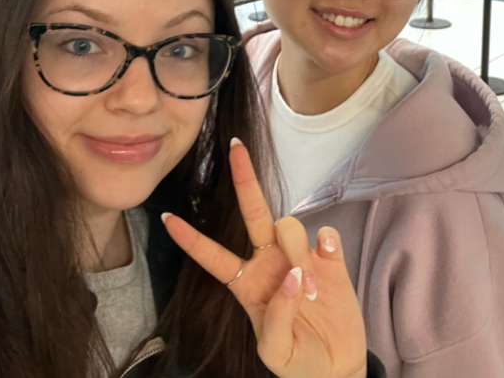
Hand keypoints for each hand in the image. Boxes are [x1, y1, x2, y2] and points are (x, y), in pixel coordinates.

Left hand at [162, 138, 367, 377]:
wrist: (335, 366)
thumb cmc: (296, 359)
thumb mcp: (273, 350)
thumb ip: (277, 314)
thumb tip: (294, 275)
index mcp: (246, 285)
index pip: (213, 257)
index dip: (191, 240)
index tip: (168, 218)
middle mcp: (269, 262)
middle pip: (253, 214)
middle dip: (244, 181)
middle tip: (235, 148)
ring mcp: (301, 257)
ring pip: (289, 226)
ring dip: (297, 254)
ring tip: (312, 293)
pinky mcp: (331, 258)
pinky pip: (324, 234)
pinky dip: (324, 245)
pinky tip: (327, 261)